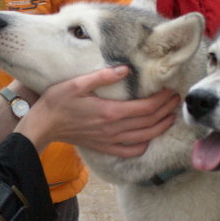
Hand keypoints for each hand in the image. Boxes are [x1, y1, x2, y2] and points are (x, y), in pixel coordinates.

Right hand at [16, 66, 179, 156]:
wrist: (43, 125)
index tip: (171, 90)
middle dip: (166, 111)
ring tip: (170, 116)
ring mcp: (110, 141)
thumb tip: (125, 69)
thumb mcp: (77, 83)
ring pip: (145, 137)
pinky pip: (131, 151)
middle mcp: (114, 129)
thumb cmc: (57, 102)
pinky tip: (149, 137)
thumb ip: (102, 76)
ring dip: (161, 127)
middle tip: (176, 100)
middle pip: (150, 122)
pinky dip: (144, 145)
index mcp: (110, 112)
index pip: (146, 108)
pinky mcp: (105, 148)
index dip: (162, 100)